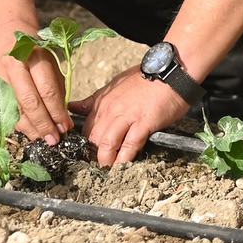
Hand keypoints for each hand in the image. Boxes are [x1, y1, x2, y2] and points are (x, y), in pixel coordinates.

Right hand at [0, 25, 70, 142]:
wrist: (3, 34)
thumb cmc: (32, 50)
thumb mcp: (49, 61)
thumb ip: (55, 88)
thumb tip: (62, 119)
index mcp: (31, 56)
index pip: (47, 90)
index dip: (57, 112)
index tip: (66, 126)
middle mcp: (12, 67)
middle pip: (29, 103)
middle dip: (44, 125)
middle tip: (55, 139)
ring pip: (14, 111)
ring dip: (31, 129)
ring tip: (44, 138)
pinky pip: (4, 112)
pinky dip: (18, 125)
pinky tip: (30, 131)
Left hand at [73, 66, 189, 165]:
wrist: (169, 71)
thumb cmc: (145, 78)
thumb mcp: (114, 85)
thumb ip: (94, 100)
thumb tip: (73, 106)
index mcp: (102, 100)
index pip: (86, 126)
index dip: (85, 142)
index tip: (87, 153)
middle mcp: (110, 109)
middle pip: (93, 137)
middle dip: (92, 154)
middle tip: (96, 166)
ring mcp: (126, 116)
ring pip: (107, 143)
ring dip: (105, 160)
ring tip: (106, 170)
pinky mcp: (143, 123)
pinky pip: (129, 145)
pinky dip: (124, 158)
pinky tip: (122, 167)